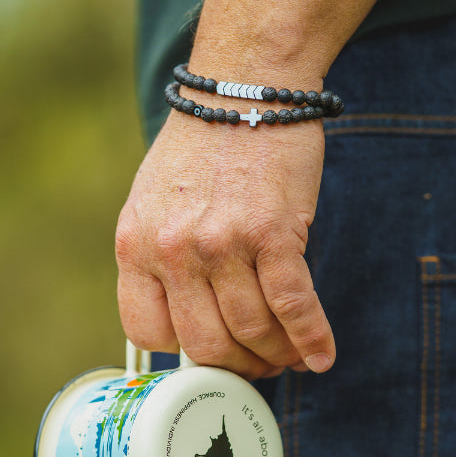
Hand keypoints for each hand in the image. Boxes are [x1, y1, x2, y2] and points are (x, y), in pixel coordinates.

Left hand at [116, 109, 334, 379]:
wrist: (243, 86)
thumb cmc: (200, 150)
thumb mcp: (150, 204)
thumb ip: (157, 260)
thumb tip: (184, 320)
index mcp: (134, 246)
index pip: (148, 333)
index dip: (182, 353)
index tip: (208, 354)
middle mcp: (172, 250)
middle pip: (205, 344)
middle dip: (236, 367)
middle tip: (257, 370)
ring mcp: (221, 244)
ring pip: (250, 331)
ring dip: (275, 356)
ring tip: (288, 360)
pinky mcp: (272, 233)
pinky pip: (292, 305)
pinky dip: (310, 339)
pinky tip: (321, 357)